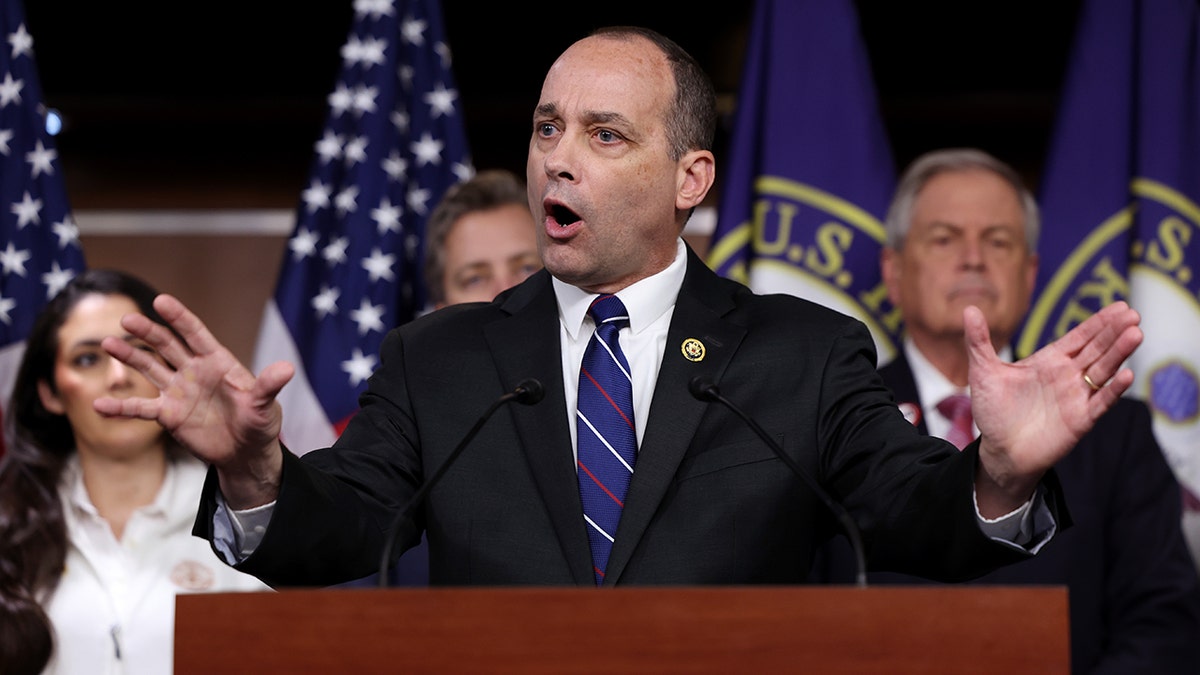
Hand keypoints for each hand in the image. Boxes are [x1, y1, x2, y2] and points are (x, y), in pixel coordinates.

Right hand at [94, 294, 294, 507]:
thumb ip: (268, 386)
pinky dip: (121, 406)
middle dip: (148, 332)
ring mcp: (178, 391)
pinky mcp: (168, 414)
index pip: (195, 334)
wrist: (245, 453)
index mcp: (217, 362)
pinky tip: (100, 404)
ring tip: (108, 344)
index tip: (161, 301)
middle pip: (167, 345)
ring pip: (150, 368)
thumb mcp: (265, 405)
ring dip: (130, 356)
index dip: (179, 318)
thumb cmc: (259, 424)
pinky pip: (141, 408)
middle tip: (126, 319)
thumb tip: (287, 368)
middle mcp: (194, 371)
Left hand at [966, 301, 1142, 514]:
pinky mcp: (1080, 420)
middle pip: (1096, 349)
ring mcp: (1076, 397)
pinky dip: (1113, 390)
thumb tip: (969, 309)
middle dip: (1114, 332)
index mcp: (1049, 361)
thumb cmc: (993, 411)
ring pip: (1103, 370)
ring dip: (1119, 353)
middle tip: (1134, 314)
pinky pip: (1100, 402)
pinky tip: (1126, 375)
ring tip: (1136, 334)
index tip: (1120, 307)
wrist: (999, 451)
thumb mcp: (983, 372)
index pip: (1079, 337)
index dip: (1099, 322)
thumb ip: (978, 341)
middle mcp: (1067, 376)